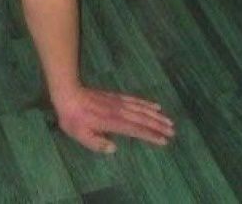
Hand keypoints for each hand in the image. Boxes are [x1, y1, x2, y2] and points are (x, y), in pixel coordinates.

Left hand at [54, 86, 174, 152]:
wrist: (68, 93)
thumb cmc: (74, 118)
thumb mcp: (81, 135)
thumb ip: (97, 143)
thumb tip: (114, 148)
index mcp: (111, 122)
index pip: (135, 129)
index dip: (150, 134)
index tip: (164, 140)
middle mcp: (118, 112)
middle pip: (142, 118)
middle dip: (158, 125)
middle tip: (173, 130)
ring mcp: (118, 103)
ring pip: (141, 109)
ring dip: (155, 115)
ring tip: (169, 120)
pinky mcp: (116, 97)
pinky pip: (134, 100)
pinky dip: (146, 103)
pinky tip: (154, 106)